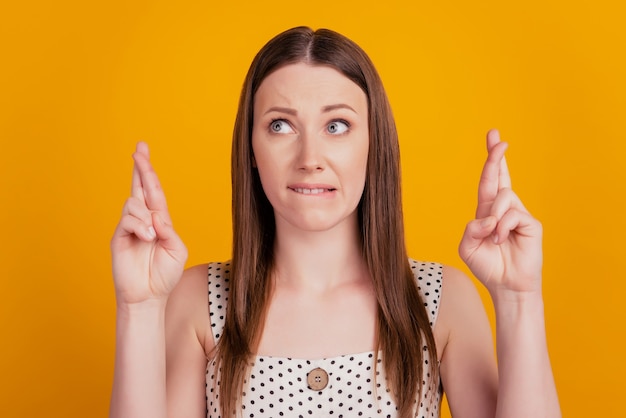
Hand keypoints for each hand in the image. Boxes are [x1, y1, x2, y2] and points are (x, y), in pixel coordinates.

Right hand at [111, 142, 187, 305]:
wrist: (149, 296)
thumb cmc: (164, 275)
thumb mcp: (177, 251)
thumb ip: (169, 231)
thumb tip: (155, 216)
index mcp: (159, 220)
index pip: (153, 191)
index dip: (148, 171)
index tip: (142, 151)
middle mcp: (144, 219)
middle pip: (139, 186)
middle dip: (140, 167)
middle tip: (139, 149)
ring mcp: (130, 227)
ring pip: (134, 203)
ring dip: (146, 216)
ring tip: (152, 237)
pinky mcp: (119, 237)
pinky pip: (127, 219)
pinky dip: (140, 226)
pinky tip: (147, 237)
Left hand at [458, 130, 542, 295]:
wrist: (506, 286)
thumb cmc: (488, 266)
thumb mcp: (468, 247)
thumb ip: (471, 229)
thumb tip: (487, 217)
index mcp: (487, 210)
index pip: (489, 180)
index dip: (492, 160)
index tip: (493, 137)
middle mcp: (504, 209)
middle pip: (500, 176)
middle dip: (496, 155)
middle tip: (496, 137)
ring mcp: (519, 214)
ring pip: (504, 197)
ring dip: (493, 217)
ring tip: (493, 238)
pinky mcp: (531, 223)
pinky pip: (513, 214)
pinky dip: (502, 227)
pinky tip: (500, 240)